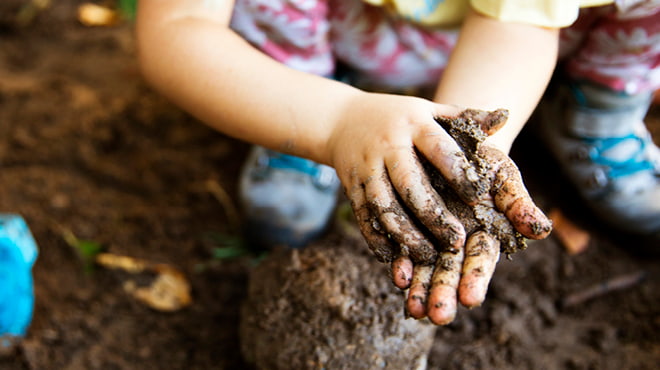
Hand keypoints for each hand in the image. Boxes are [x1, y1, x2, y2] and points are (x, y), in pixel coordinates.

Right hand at [326, 92, 550, 324]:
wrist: (340, 119)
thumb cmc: (399, 117)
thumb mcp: (430, 110)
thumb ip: (465, 117)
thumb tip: (505, 118)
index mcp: (414, 124)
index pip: (438, 148)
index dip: (458, 172)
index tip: (478, 197)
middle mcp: (388, 146)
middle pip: (409, 183)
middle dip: (432, 215)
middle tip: (456, 241)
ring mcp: (366, 167)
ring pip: (383, 205)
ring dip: (405, 233)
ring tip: (427, 256)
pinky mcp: (351, 186)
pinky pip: (363, 216)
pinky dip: (376, 238)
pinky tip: (392, 257)